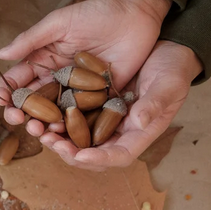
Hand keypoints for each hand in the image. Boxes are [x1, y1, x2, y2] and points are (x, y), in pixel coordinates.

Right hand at [0, 0, 171, 133]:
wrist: (135, 14)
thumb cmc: (95, 13)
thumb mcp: (58, 23)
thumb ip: (30, 40)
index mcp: (41, 61)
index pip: (17, 81)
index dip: (5, 92)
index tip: (1, 100)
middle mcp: (56, 79)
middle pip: (32, 103)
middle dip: (19, 114)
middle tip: (17, 119)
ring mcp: (77, 90)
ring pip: (53, 113)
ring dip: (42, 124)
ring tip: (38, 129)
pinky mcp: (99, 97)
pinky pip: (83, 115)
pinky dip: (71, 126)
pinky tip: (63, 130)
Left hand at [41, 41, 200, 167]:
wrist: (165, 51)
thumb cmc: (173, 70)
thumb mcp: (168, 85)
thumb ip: (155, 104)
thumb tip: (138, 122)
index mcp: (140, 132)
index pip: (119, 155)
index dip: (99, 158)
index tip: (79, 155)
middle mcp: (119, 131)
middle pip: (92, 153)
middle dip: (69, 152)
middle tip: (50, 142)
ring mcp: (103, 119)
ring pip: (77, 138)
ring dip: (56, 138)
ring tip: (37, 130)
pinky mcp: (91, 104)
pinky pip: (71, 117)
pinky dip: (55, 118)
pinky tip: (39, 112)